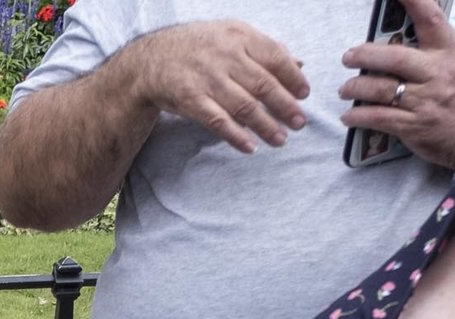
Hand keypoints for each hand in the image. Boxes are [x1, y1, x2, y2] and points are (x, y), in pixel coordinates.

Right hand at [122, 21, 309, 153]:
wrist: (150, 60)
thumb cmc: (198, 48)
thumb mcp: (231, 37)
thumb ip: (264, 49)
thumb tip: (298, 64)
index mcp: (239, 36)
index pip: (275, 56)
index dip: (293, 77)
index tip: (304, 94)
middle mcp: (224, 55)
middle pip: (264, 84)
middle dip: (285, 106)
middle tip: (300, 122)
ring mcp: (207, 79)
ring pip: (244, 106)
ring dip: (266, 126)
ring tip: (280, 139)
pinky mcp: (191, 100)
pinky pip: (218, 122)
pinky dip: (236, 136)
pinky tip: (250, 147)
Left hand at [338, 0, 454, 166]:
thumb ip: (441, 49)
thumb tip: (413, 36)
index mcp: (451, 52)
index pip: (430, 19)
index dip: (412, 1)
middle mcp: (437, 74)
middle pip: (393, 58)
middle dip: (365, 55)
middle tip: (349, 57)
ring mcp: (425, 101)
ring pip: (380, 89)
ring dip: (356, 88)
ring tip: (346, 89)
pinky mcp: (415, 127)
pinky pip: (379, 118)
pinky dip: (359, 117)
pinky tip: (350, 117)